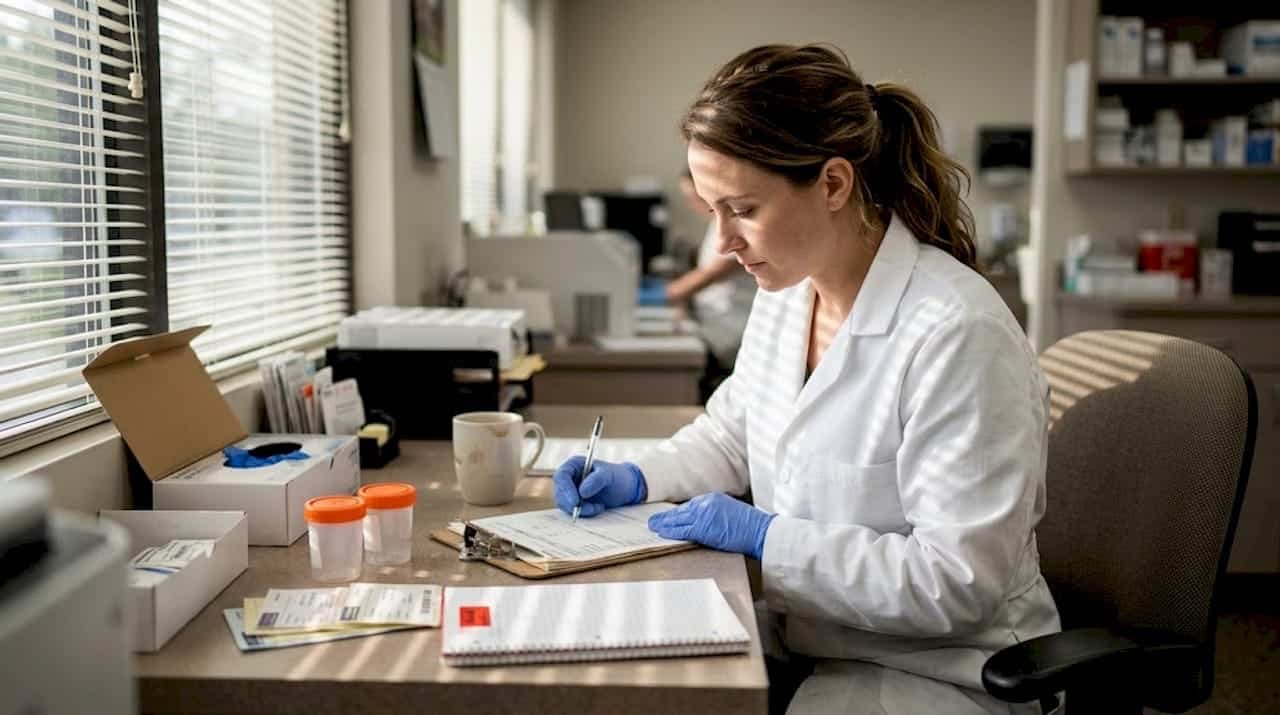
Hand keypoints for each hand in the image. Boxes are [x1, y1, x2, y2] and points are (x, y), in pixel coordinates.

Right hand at [553, 457, 647, 517]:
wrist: (626, 488)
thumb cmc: (617, 476)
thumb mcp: (609, 475)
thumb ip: (596, 480)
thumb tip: (582, 492)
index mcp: (574, 465)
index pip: (561, 476)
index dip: (565, 489)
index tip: (576, 501)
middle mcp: (569, 478)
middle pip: (560, 492)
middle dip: (572, 503)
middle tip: (589, 509)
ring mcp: (570, 491)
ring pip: (565, 504)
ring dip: (581, 510)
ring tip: (599, 507)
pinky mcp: (575, 503)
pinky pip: (573, 511)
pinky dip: (585, 513)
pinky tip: (599, 508)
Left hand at [647, 492, 775, 559]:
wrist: (760, 531)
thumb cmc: (750, 527)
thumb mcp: (730, 513)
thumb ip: (715, 515)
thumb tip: (703, 524)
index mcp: (713, 498)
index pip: (690, 506)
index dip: (677, 513)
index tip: (668, 516)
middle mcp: (707, 503)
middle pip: (682, 510)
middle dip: (667, 516)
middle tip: (653, 519)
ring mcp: (704, 514)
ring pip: (679, 519)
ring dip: (664, 523)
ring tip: (653, 526)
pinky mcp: (704, 527)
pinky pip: (683, 529)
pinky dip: (671, 531)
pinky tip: (662, 532)